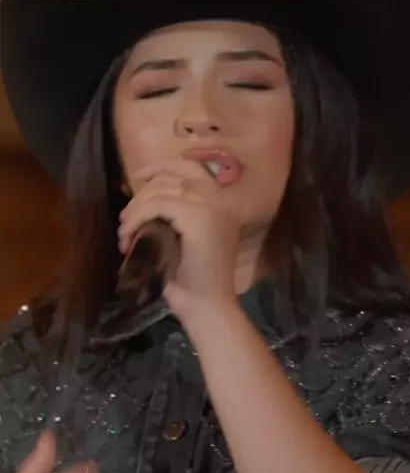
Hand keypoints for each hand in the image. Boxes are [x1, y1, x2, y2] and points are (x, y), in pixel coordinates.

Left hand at [117, 159, 239, 321]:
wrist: (207, 306)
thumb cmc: (194, 280)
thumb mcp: (184, 237)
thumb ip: (175, 213)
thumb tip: (145, 195)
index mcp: (223, 202)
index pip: (191, 166)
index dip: (162, 166)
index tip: (138, 177)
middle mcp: (220, 199)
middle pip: (172, 176)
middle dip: (142, 194)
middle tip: (125, 221)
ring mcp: (212, 207)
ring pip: (161, 191)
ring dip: (135, 210)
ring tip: (124, 233)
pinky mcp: (198, 218)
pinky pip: (157, 205)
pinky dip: (137, 218)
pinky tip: (128, 235)